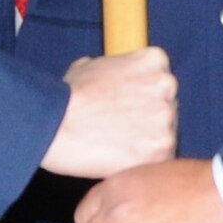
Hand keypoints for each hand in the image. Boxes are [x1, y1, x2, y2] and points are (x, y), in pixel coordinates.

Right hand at [39, 47, 177, 178]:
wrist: (55, 124)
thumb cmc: (66, 97)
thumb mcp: (89, 66)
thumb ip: (114, 69)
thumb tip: (115, 77)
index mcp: (154, 59)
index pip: (161, 83)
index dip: (143, 98)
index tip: (125, 109)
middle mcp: (166, 84)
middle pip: (168, 108)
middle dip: (148, 120)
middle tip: (120, 130)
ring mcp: (167, 117)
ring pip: (166, 135)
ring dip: (147, 143)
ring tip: (116, 146)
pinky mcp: (162, 148)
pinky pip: (160, 160)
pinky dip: (143, 163)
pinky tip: (120, 159)